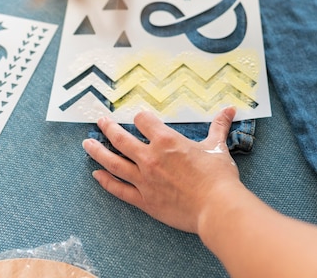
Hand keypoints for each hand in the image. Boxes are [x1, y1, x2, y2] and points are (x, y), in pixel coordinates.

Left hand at [82, 107, 240, 233]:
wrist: (216, 207)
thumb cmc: (218, 176)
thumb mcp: (217, 147)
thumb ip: (219, 126)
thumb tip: (229, 110)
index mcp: (166, 140)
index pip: (143, 120)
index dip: (141, 117)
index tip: (140, 118)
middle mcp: (150, 157)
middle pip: (120, 138)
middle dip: (108, 128)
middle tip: (100, 122)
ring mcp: (144, 180)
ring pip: (112, 162)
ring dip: (97, 151)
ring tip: (87, 144)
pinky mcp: (143, 200)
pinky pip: (118, 189)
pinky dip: (105, 182)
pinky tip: (96, 175)